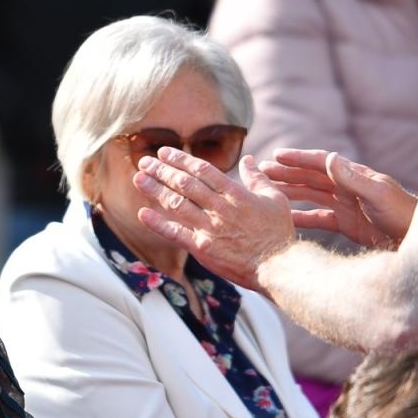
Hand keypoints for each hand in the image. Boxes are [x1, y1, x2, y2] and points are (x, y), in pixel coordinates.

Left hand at [133, 149, 295, 291]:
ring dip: (155, 190)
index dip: (181, 159)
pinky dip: (158, 224)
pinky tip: (142, 214)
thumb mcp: (274, 198)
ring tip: (139, 178)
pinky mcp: (203, 248)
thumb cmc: (278, 232)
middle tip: (145, 161)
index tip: (164, 152)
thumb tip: (249, 160)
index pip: (202, 170)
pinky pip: (176, 233)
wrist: (278, 265)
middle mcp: (219, 208)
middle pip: (185, 183)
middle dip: (162, 170)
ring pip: (177, 204)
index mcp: (235, 193)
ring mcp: (209, 228)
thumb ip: (258, 178)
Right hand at [258, 149, 415, 250]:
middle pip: (311, 176)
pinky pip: (319, 218)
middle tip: (260, 170)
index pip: (321, 162)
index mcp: (355, 176)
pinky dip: (302, 217)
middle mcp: (348, 187)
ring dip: (290, 191)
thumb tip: (331, 158)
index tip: (276, 155)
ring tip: (266, 190)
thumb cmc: (404, 215)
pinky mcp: (347, 224)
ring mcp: (347, 205)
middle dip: (287, 172)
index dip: (298, 158)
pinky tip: (285, 219)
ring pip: (311, 195)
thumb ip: (354, 179)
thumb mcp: (378, 195)